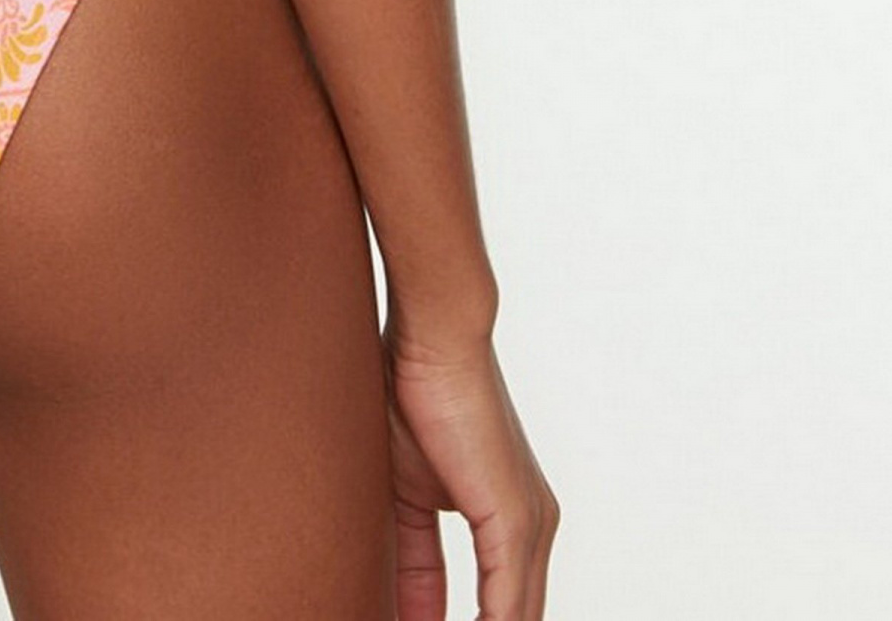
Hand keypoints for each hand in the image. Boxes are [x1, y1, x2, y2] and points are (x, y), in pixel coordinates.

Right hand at [384, 321, 557, 620]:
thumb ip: (412, 558)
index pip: (493, 608)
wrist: (433, 335)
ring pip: (515, 620)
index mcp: (510, 523)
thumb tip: (396, 610)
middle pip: (512, 619)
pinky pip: (508, 609)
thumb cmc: (411, 392)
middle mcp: (532, 531)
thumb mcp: (403, 493)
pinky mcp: (517, 522)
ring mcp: (531, 528)